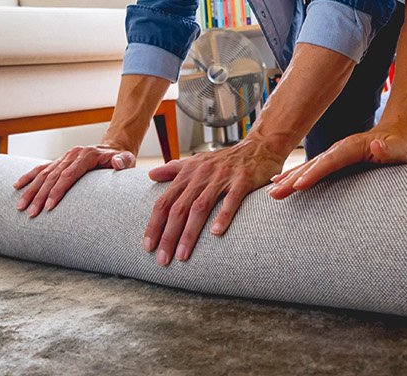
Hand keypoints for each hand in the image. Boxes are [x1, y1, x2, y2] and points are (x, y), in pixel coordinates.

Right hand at [14, 144, 137, 216]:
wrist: (113, 147)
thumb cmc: (121, 159)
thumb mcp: (127, 159)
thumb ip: (123, 161)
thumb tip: (117, 162)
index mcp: (85, 156)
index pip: (68, 175)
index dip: (57, 191)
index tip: (49, 207)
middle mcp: (71, 155)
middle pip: (52, 177)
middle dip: (40, 196)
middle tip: (31, 214)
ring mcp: (63, 158)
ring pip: (43, 174)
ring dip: (30, 190)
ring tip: (20, 207)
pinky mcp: (59, 162)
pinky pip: (40, 169)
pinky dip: (28, 177)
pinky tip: (17, 186)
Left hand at [143, 139, 287, 264]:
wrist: (258, 146)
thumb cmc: (225, 159)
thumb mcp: (196, 161)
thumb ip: (173, 169)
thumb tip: (150, 175)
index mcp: (188, 174)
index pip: (165, 201)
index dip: (155, 224)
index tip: (147, 246)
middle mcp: (201, 175)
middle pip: (179, 208)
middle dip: (168, 235)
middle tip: (162, 260)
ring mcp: (222, 177)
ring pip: (201, 207)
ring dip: (189, 233)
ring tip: (182, 256)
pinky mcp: (242, 180)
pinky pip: (231, 199)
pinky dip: (223, 215)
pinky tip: (216, 234)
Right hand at [267, 129, 406, 198]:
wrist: (394, 136)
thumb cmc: (398, 147)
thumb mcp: (399, 149)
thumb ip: (389, 149)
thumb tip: (377, 146)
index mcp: (352, 147)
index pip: (330, 161)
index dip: (314, 172)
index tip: (299, 185)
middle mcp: (338, 149)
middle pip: (312, 164)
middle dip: (292, 179)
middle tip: (274, 193)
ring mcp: (333, 154)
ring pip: (307, 167)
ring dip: (289, 179)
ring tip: (272, 191)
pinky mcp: (332, 161)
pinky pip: (310, 169)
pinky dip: (294, 176)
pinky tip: (282, 183)